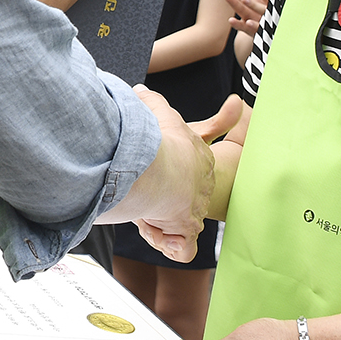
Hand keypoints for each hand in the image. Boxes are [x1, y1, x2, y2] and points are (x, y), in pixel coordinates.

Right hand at [95, 88, 240, 260]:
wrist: (161, 170)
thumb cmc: (162, 144)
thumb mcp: (160, 115)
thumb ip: (152, 102)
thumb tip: (139, 90)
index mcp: (200, 161)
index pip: (194, 169)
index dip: (176, 172)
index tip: (159, 169)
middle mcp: (201, 188)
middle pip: (186, 200)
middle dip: (166, 200)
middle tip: (147, 196)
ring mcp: (194, 212)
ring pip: (181, 225)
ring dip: (160, 223)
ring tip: (146, 214)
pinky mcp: (185, 232)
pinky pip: (183, 249)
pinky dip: (174, 247)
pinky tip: (164, 238)